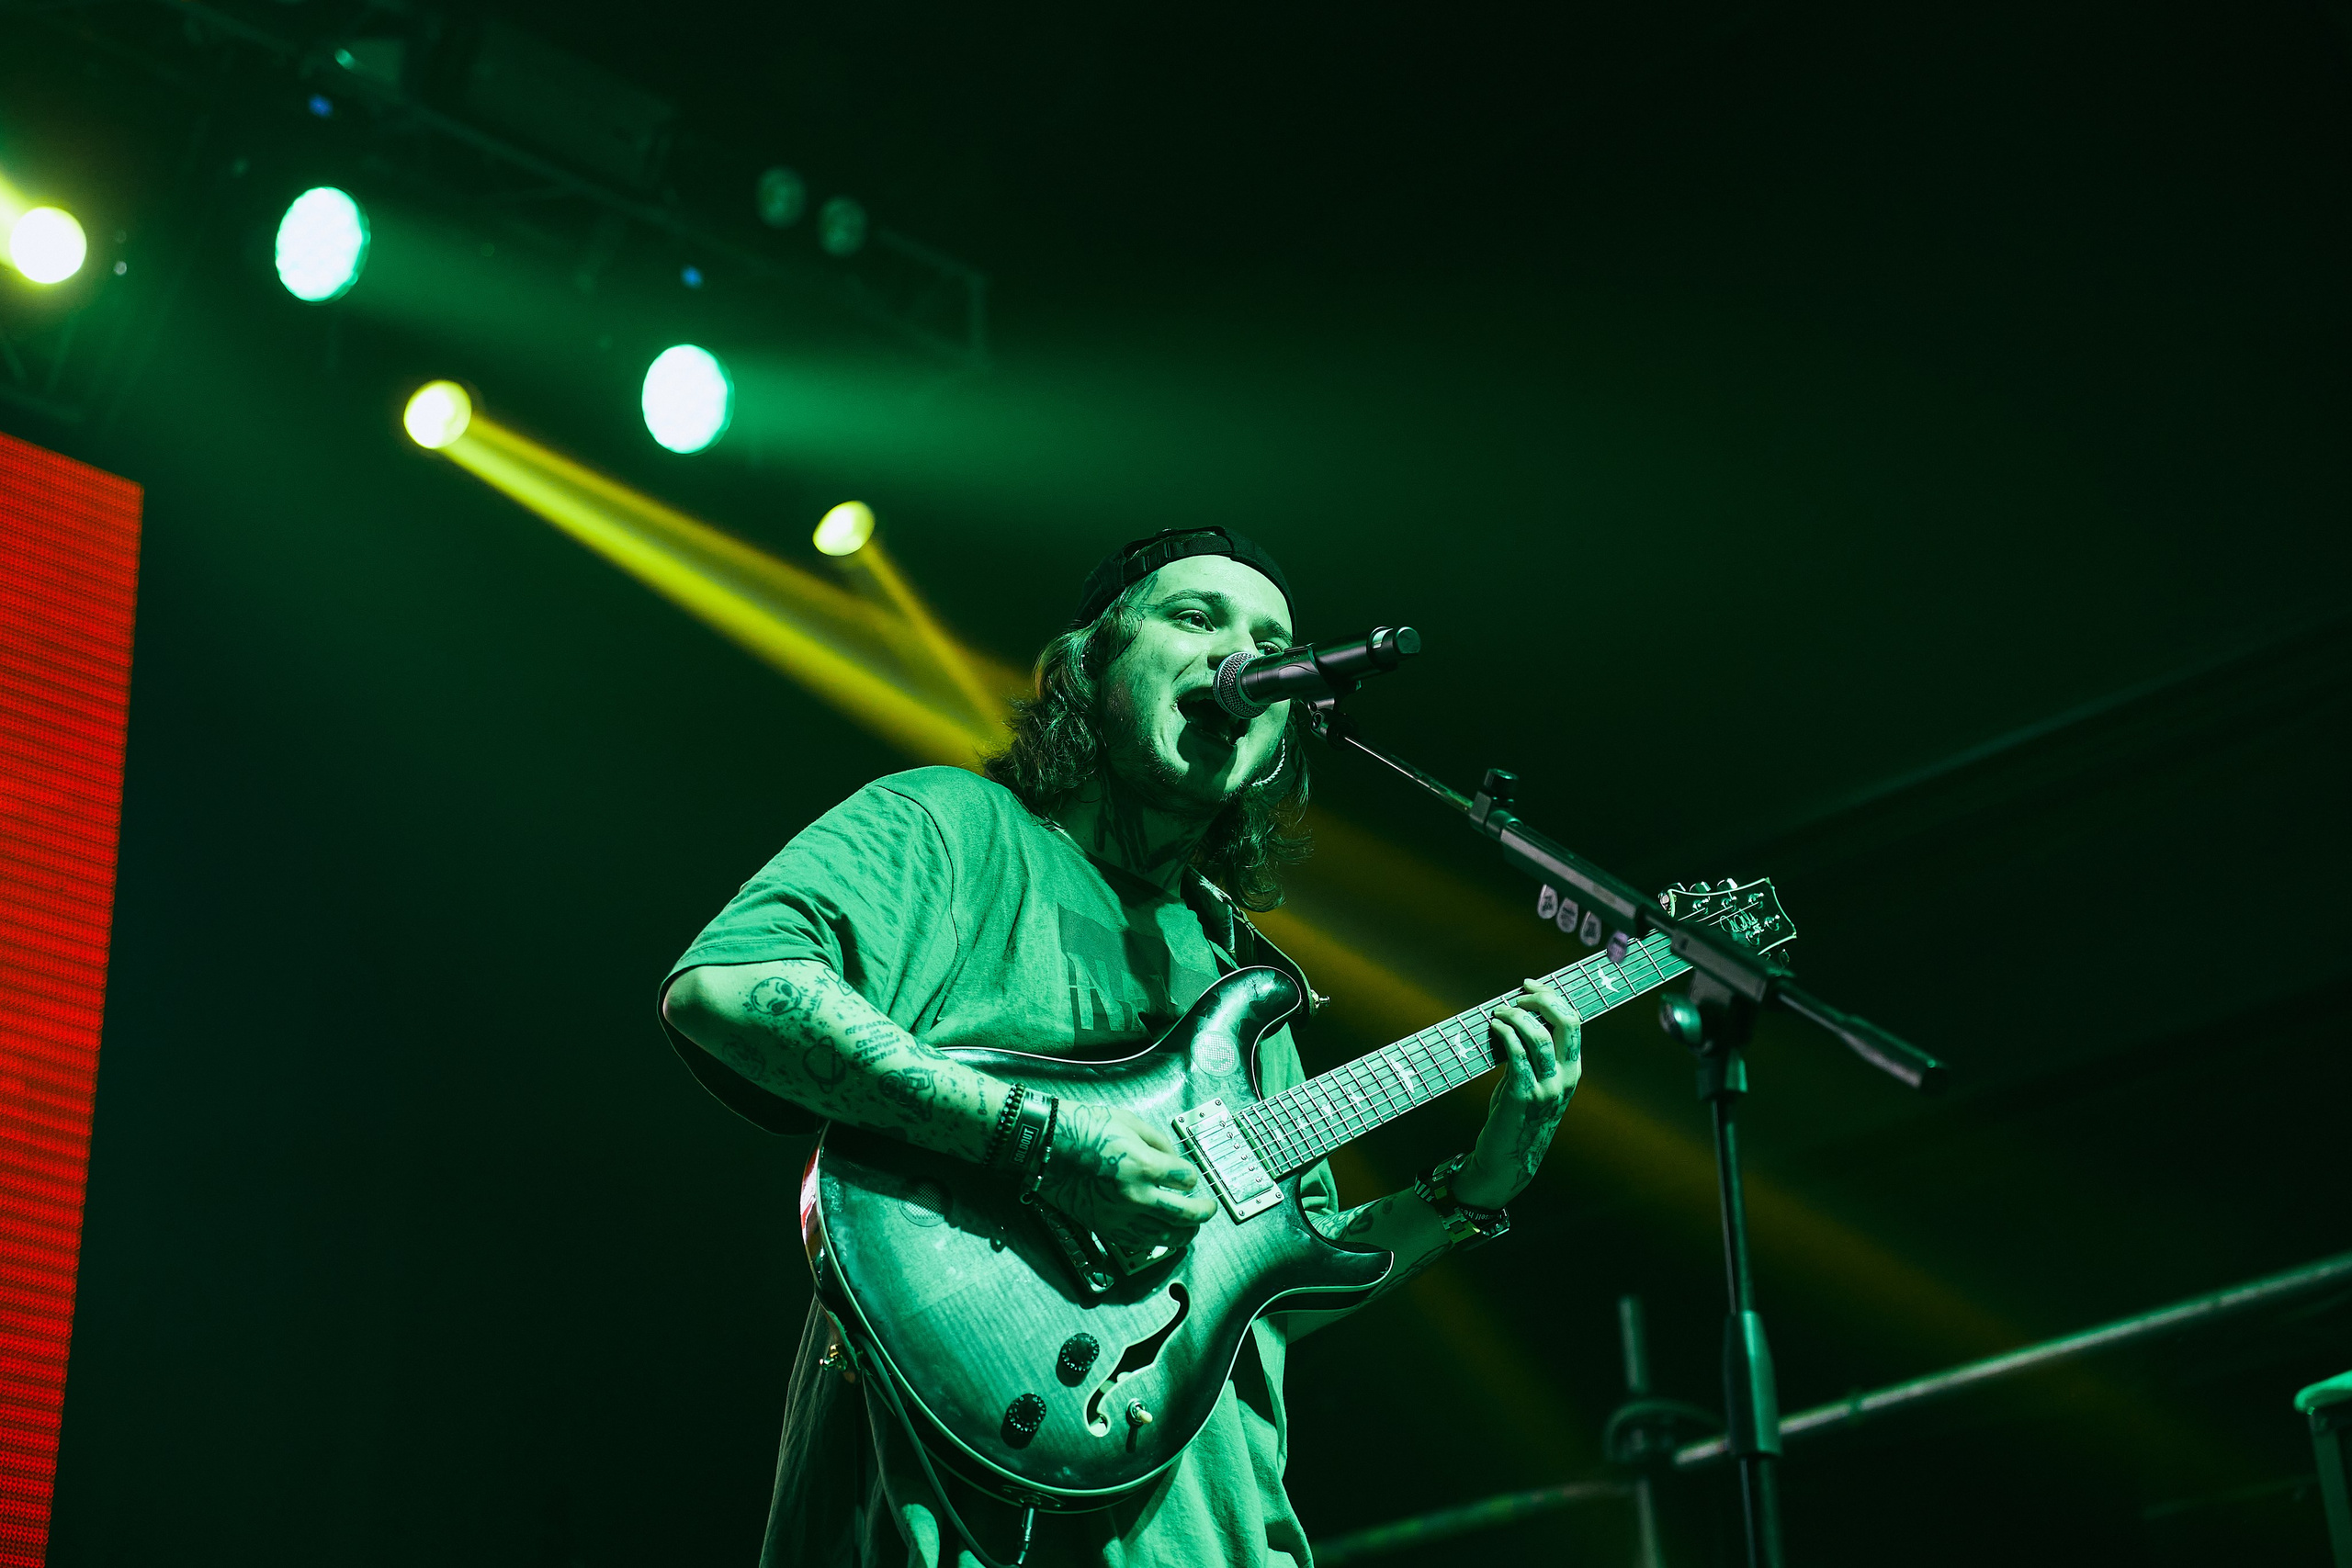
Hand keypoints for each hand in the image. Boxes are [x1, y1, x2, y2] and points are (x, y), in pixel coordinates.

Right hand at [1037, 1102, 1218, 1251]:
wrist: (1044, 1144)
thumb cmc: (1082, 1127)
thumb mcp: (1128, 1121)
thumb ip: (1157, 1141)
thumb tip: (1172, 1156)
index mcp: (1145, 1166)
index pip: (1186, 1179)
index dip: (1192, 1176)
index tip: (1188, 1175)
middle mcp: (1137, 1196)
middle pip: (1185, 1215)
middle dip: (1203, 1212)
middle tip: (1208, 1208)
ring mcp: (1120, 1216)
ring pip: (1165, 1236)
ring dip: (1184, 1233)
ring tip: (1190, 1228)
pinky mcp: (1104, 1227)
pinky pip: (1138, 1243)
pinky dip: (1155, 1241)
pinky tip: (1161, 1235)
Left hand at [1455, 979, 1581, 1210]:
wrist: (1508, 1157)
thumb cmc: (1517, 1114)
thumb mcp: (1535, 1081)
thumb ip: (1534, 1055)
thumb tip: (1519, 1015)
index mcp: (1572, 1069)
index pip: (1573, 1022)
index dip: (1552, 997)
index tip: (1529, 985)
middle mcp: (1565, 1077)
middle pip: (1565, 1024)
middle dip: (1541, 999)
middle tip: (1518, 995)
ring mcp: (1546, 1087)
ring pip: (1539, 1036)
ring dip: (1516, 1016)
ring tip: (1499, 1011)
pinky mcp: (1522, 1095)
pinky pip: (1516, 1056)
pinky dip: (1506, 1034)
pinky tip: (1495, 1027)